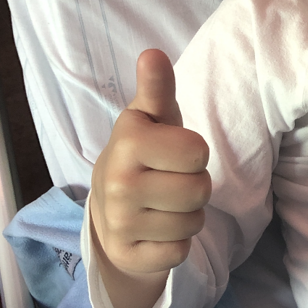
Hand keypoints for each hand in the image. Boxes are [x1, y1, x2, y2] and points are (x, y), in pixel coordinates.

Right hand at [90, 50, 211, 279]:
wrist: (108, 209)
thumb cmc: (143, 154)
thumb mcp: (149, 118)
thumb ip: (156, 88)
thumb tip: (153, 53)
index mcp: (128, 142)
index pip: (197, 152)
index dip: (194, 154)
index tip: (173, 153)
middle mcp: (117, 183)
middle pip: (200, 190)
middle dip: (195, 186)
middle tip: (171, 181)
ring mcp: (120, 223)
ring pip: (193, 223)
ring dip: (188, 215)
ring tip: (165, 204)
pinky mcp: (129, 255)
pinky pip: (180, 252)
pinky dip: (176, 243)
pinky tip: (157, 229)